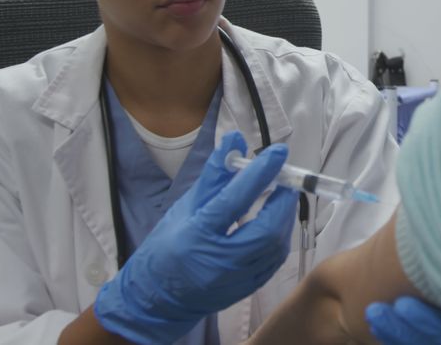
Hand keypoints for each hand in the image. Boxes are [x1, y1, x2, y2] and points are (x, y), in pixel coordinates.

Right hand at [94, 131, 298, 344]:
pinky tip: (276, 223)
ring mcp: (234, 280)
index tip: (278, 153)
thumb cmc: (165, 247)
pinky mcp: (245, 290)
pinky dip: (280, 239)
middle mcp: (218, 261)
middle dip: (282, 202)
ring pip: (275, 247)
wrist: (155, 299)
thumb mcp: (185, 207)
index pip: (234, 200)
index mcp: (197, 235)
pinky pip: (273, 263)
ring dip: (284, 219)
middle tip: (286, 181)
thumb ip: (214, 176)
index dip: (258, 174)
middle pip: (265, 230)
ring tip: (282, 199)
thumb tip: (235, 141)